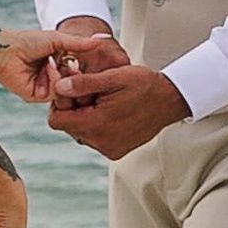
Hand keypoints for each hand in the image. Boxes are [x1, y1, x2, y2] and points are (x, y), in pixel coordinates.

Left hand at [0, 18, 126, 101]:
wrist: (4, 50)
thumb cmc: (27, 41)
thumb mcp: (57, 40)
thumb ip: (79, 44)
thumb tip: (101, 40)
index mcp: (57, 63)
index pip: (78, 70)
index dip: (84, 67)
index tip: (89, 60)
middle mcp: (52, 77)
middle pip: (74, 82)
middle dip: (74, 72)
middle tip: (70, 61)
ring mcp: (45, 87)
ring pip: (65, 88)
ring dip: (61, 74)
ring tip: (51, 61)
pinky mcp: (36, 96)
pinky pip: (54, 93)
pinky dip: (53, 80)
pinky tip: (46, 68)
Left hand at [46, 57, 188, 159]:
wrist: (170, 100)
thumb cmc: (144, 85)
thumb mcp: (113, 77)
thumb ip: (84, 83)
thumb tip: (59, 87)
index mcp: (97, 124)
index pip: (57, 121)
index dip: (59, 103)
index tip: (70, 90)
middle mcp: (101, 142)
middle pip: (68, 127)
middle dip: (73, 109)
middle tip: (89, 93)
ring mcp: (110, 149)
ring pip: (80, 133)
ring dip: (85, 117)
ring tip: (102, 101)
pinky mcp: (117, 151)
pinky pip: (95, 139)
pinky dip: (97, 126)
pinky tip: (110, 111)